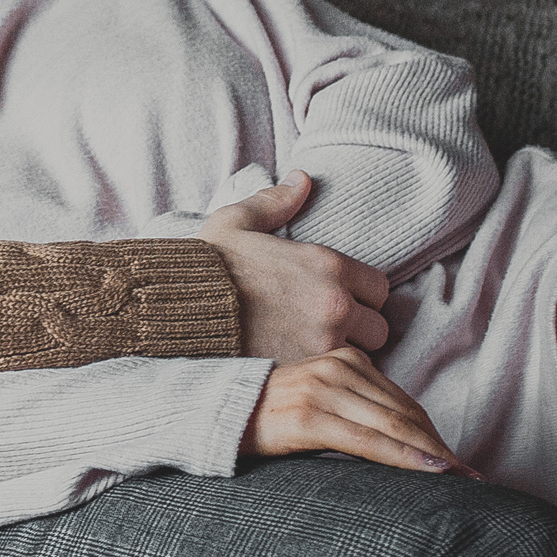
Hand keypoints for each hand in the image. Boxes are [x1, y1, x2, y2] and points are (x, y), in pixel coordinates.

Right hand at [197, 171, 390, 360]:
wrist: (177, 306)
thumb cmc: (208, 265)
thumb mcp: (238, 221)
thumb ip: (276, 202)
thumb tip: (301, 179)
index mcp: (329, 266)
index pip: (379, 289)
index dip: (362, 295)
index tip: (340, 300)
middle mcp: (335, 305)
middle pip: (378, 329)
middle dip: (359, 330)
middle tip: (329, 330)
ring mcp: (321, 343)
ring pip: (359, 358)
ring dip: (342, 356)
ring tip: (315, 352)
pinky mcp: (302, 371)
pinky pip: (330, 378)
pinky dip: (320, 375)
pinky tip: (301, 368)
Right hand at [241, 346, 481, 478]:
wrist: (211, 414)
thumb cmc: (264, 417)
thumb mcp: (314, 403)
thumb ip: (353, 410)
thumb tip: (400, 444)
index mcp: (343, 361)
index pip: (403, 404)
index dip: (434, 437)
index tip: (460, 466)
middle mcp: (337, 368)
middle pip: (405, 415)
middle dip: (440, 450)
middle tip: (473, 480)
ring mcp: (322, 390)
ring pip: (394, 427)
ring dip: (432, 457)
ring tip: (460, 483)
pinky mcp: (308, 416)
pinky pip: (367, 441)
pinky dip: (403, 458)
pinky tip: (429, 473)